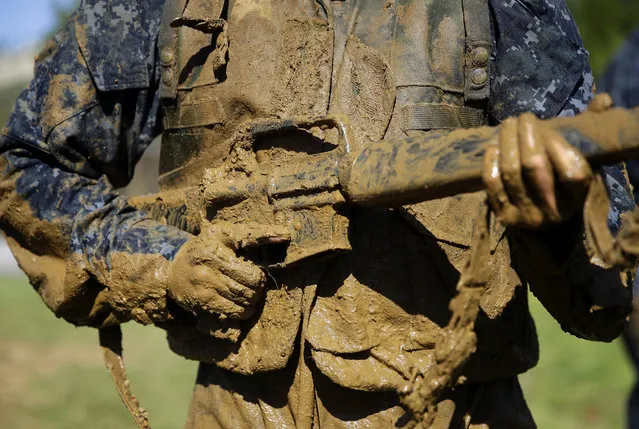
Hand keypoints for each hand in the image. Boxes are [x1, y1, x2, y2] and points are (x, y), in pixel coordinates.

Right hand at [167, 222, 288, 320]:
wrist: (173, 267)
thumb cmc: (207, 245)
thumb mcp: (228, 233)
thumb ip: (258, 234)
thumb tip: (286, 234)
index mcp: (215, 253)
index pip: (251, 276)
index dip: (259, 278)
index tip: (256, 273)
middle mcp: (206, 274)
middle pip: (247, 293)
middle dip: (257, 291)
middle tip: (254, 285)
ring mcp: (202, 292)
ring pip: (240, 307)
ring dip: (250, 303)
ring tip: (248, 294)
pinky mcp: (200, 306)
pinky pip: (230, 316)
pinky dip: (240, 312)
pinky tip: (237, 303)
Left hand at [481, 94, 612, 228]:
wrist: (542, 220)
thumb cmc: (563, 184)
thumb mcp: (582, 164)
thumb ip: (591, 133)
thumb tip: (602, 100)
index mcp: (577, 199)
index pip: (572, 173)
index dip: (559, 147)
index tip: (549, 129)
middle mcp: (551, 211)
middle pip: (534, 166)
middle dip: (527, 135)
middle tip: (524, 117)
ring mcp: (525, 215)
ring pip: (511, 171)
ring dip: (507, 142)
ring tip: (508, 124)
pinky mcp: (503, 215)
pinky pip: (492, 184)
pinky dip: (491, 162)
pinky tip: (494, 147)